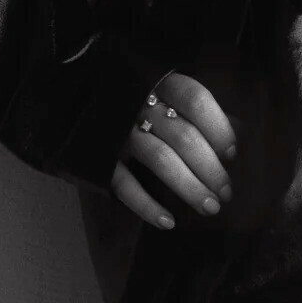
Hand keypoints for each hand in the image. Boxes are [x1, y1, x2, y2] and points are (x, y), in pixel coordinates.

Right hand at [111, 71, 238, 230]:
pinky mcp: (97, 157)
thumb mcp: (156, 88)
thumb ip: (191, 107)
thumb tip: (238, 128)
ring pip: (162, 161)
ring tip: (210, 208)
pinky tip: (168, 222)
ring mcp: (115, 130)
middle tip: (226, 192)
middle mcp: (137, 103)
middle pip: (184, 136)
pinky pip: (125, 186)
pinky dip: (148, 206)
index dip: (218, 127)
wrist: (62, 96)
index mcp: (154, 80)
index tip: (231, 153)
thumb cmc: (125, 96)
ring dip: (190, 187)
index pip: (195, 100)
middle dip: (211, 168)